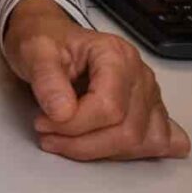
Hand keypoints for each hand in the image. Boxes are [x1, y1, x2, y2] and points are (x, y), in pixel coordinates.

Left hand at [3, 0, 190, 161]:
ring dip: (100, 152)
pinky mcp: (149, 112)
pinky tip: (111, 148)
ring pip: (140, 142)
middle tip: (49, 134)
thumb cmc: (47, 43)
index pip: (109, 107)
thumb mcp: (33, 51)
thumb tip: (63, 113)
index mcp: (116, 55)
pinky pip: (158, 142)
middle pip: (127, 131)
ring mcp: (149, 95)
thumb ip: (46, 78)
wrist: (51, 40)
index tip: (43, 123)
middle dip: (83, 143)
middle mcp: (140, 75)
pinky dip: (135, 153)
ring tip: (66, 140)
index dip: (74, 124)